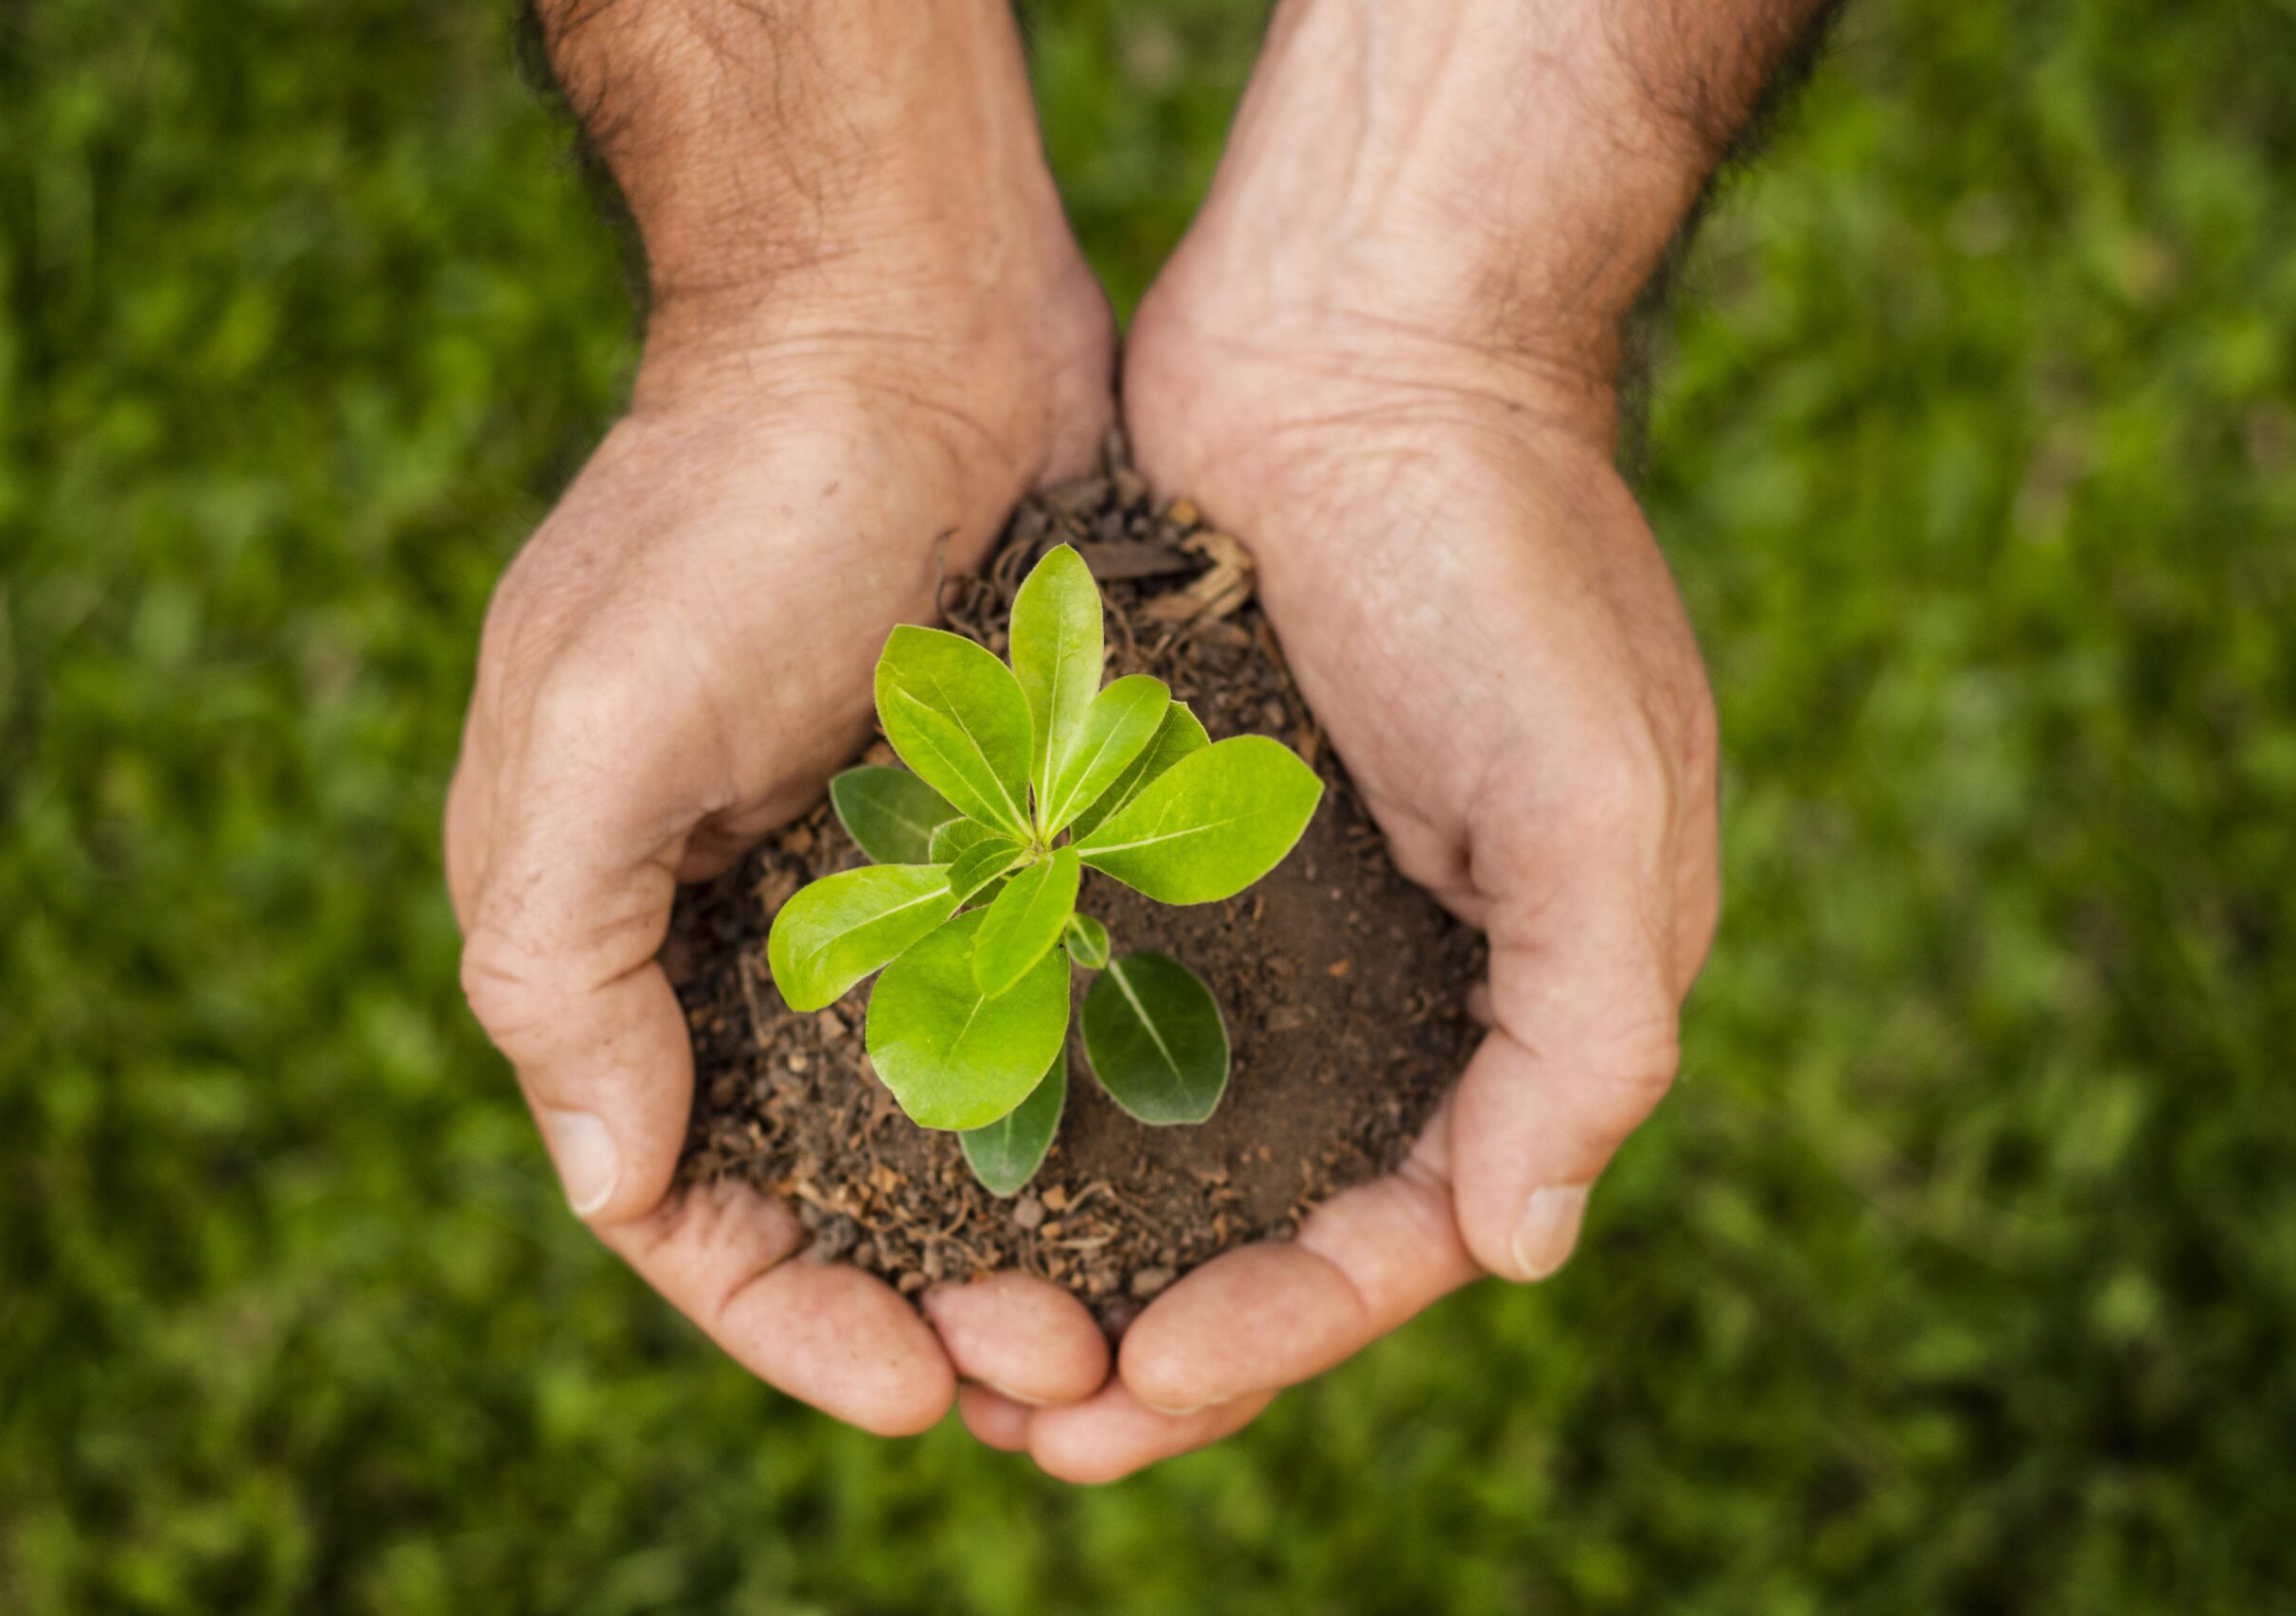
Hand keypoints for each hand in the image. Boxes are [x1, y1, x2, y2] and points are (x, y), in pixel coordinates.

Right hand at [445, 277, 1120, 1432]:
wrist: (897, 321)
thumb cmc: (724, 514)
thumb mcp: (588, 732)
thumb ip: (560, 962)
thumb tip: (614, 1184)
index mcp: (625, 941)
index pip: (689, 1202)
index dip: (789, 1319)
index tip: (917, 1393)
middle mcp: (755, 940)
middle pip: (835, 1196)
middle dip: (931, 1307)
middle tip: (1062, 1372)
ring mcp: (895, 892)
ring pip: (961, 1133)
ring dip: (1033, 1238)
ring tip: (1136, 1320)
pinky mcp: (1015, 834)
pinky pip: (1053, 1013)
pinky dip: (1096, 1107)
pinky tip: (1185, 1173)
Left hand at [970, 214, 1719, 1493]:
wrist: (1364, 332)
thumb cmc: (1501, 556)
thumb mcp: (1601, 796)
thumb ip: (1589, 1026)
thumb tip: (1519, 1249)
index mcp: (1520, 1000)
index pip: (1408, 1233)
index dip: (1284, 1331)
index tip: (1143, 1383)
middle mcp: (1395, 982)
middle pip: (1272, 1225)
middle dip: (1162, 1336)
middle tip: (1024, 1415)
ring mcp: (1268, 913)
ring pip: (1166, 1144)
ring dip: (1074, 1249)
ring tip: (952, 1336)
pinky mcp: (1152, 838)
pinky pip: (1086, 1006)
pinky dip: (1025, 1098)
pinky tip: (924, 1159)